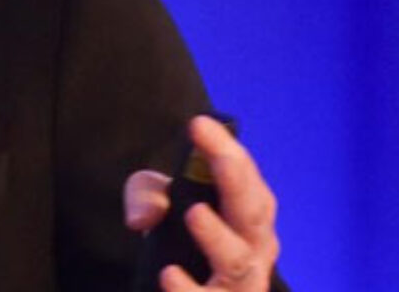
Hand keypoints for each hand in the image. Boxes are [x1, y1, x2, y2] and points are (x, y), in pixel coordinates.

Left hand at [122, 115, 280, 290]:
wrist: (183, 291)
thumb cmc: (180, 237)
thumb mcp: (157, 203)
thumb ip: (147, 195)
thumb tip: (143, 217)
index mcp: (248, 213)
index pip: (246, 176)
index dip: (226, 149)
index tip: (198, 124)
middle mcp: (255, 247)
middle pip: (255, 214)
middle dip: (237, 182)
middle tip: (220, 157)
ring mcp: (242, 283)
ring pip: (239, 260)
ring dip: (219, 237)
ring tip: (194, 213)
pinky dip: (189, 290)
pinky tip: (168, 274)